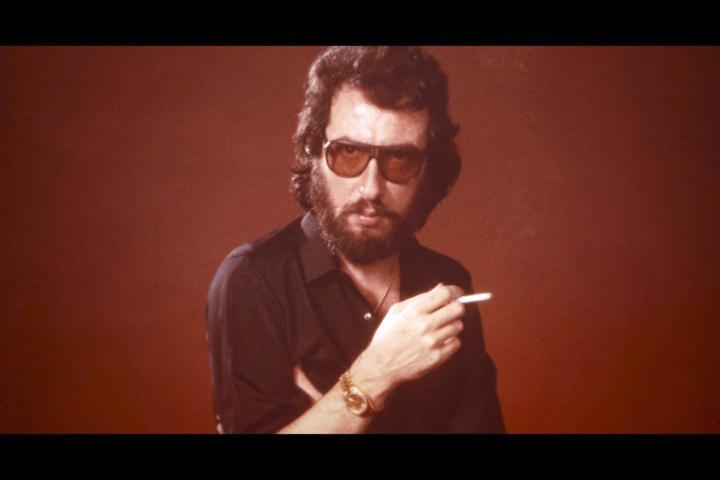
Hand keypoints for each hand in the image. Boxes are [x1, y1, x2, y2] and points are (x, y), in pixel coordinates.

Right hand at [352, 283, 466, 398]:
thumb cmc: (387, 337)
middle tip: (452, 311)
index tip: (457, 294)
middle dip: (457, 308)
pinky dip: (450, 342)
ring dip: (452, 326)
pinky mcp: (436, 357)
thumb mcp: (396, 311)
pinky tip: (439, 342)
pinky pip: (456, 343)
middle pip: (457, 309)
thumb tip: (441, 287)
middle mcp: (424, 325)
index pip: (445, 293)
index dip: (455, 291)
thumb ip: (419, 298)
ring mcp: (432, 342)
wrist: (380, 365)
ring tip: (440, 329)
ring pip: (458, 326)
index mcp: (414, 311)